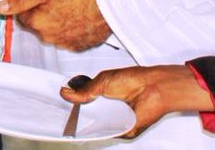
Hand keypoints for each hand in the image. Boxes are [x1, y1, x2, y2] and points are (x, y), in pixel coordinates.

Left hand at [0, 0, 109, 50]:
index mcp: (37, 24)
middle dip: (40, 15)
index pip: (21, 17)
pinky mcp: (78, 47)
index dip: (26, 6)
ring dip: (54, 23)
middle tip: (53, 1)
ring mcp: (63, 44)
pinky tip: (76, 18)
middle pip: (35, 26)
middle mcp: (48, 38)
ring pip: (51, 33)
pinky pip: (66, 39)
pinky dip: (68, 30)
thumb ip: (21, 1)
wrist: (107, 9)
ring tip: (67, 9)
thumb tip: (1, 7)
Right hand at [60, 64, 212, 137]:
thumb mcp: (102, 82)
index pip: (86, 103)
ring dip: (90, 126)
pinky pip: (111, 135)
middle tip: (66, 117)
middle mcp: (110, 109)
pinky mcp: (125, 131)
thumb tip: (66, 93)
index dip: (75, 104)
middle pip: (90, 117)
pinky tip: (92, 130)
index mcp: (104, 95)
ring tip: (75, 125)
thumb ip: (84, 91)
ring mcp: (118, 121)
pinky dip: (103, 133)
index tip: (62, 104)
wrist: (153, 88)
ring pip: (99, 128)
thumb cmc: (133, 79)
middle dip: (80, 116)